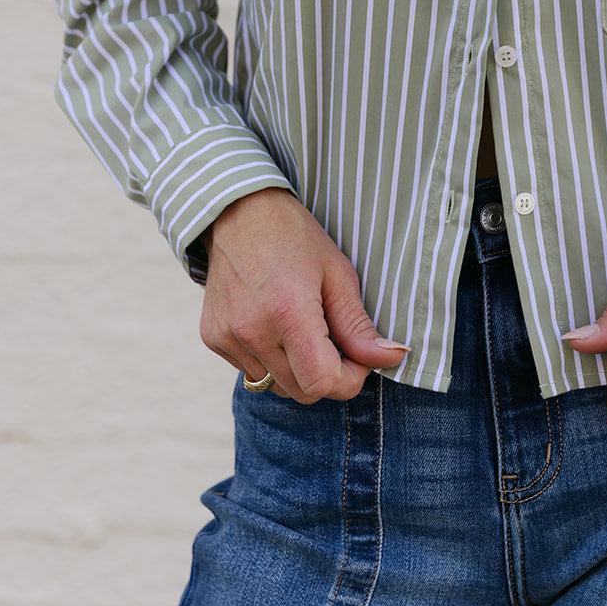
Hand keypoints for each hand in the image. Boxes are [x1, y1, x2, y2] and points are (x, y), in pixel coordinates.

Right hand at [198, 189, 409, 403]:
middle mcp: (252, 330)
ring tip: (304, 329)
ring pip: (276, 386)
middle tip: (336, 341)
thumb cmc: (295, 238)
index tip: (358, 357)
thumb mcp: (338, 275)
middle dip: (328, 376)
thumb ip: (360, 327)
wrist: (238, 213)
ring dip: (298, 371)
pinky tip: (275, 326)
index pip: (321, 382)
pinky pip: (251, 372)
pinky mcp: (213, 339)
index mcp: (287, 312)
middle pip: (301, 392)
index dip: (349, 379)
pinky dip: (272, 361)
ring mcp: (227, 337)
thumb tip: (393, 358)